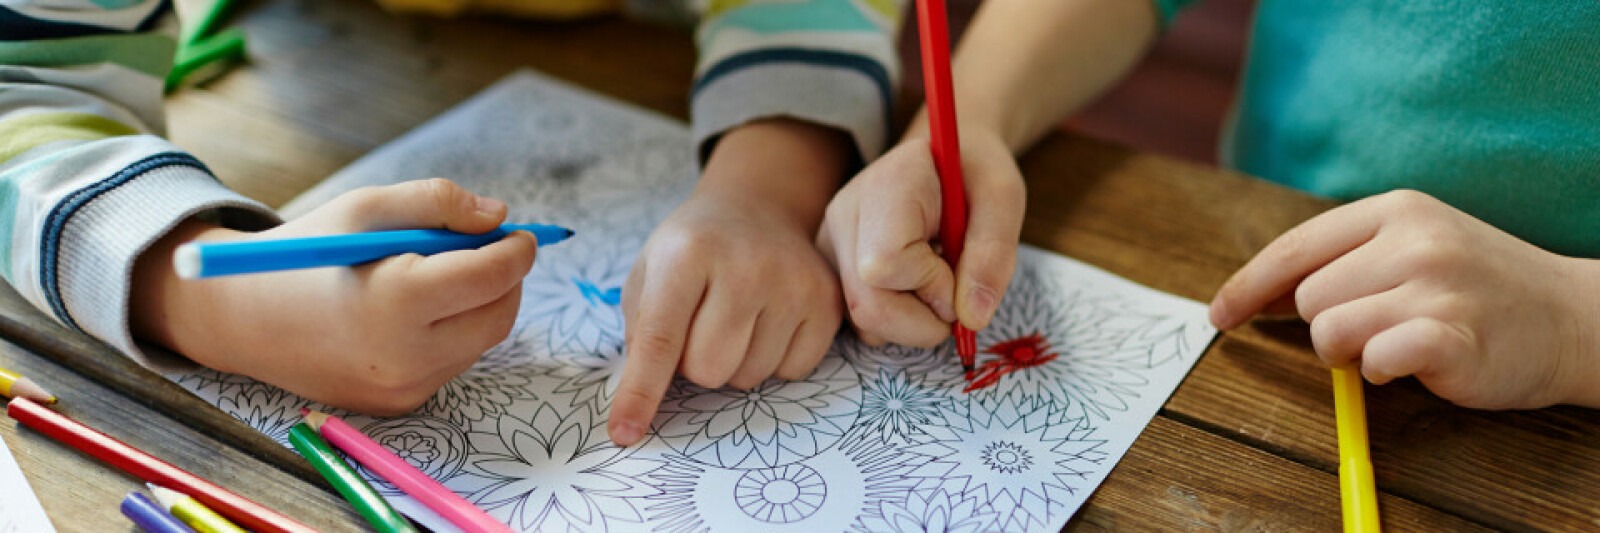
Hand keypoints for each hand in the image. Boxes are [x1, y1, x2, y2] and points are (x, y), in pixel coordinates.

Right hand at [131, 178, 537, 414]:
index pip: (491, 276)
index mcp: (397, 298)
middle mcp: (405, 353)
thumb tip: (498, 218)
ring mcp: (403, 386)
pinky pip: (451, 362)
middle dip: (508, 280)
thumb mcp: (367, 207)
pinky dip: (453, 332)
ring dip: (479, 306)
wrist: (243, 317)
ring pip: (479, 341)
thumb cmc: (308, 252)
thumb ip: (437, 202)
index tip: (523, 233)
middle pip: (498, 315)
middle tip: (496, 250)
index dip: (517, 251)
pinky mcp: (399, 404)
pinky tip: (416, 310)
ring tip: (443, 274)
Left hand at [607, 119, 848, 445]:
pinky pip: (790, 372)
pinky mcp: (826, 303)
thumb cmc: (693, 251)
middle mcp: (745, 265)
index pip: (660, 338)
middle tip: (700, 325)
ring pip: (748, 377)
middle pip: (708, 370)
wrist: (756, 211)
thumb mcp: (650, 273)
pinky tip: (768, 321)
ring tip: (736, 317)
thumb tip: (638, 403)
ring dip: (734, 361)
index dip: (641, 392)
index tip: (626, 433)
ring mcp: (793, 284)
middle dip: (694, 363)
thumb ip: (639, 333)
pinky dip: (772, 359)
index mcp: (688, 253)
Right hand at [817, 129, 1025, 346]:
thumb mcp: (1003, 198)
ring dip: (912, 322)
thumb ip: (994, 254)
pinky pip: (860, 321)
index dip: (932, 284)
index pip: (886, 264)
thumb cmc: (974, 173)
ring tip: (933, 280)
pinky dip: (897, 320)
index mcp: (886, 184)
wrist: (942, 158)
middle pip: (867, 306)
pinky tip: (913, 286)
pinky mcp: (831, 267)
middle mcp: (844, 213)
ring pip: (862, 322)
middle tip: (954, 291)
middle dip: (924, 320)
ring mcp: (831, 243)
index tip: (958, 263)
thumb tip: (972, 318)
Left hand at [1210, 190, 1599, 408]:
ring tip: (1396, 344)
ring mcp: (1435, 285)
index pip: (1295, 247)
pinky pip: (1371, 361)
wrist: (1573, 317)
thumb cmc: (1477, 289)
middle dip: (1325, 325)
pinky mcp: (1451, 335)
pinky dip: (1380, 371)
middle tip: (1375, 329)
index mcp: (1396, 209)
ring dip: (1350, 353)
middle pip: (1307, 297)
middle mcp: (1414, 240)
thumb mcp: (1411, 249)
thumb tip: (1256, 294)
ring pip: (1328, 332)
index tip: (1220, 315)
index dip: (1248, 285)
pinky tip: (1414, 362)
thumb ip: (1341, 262)